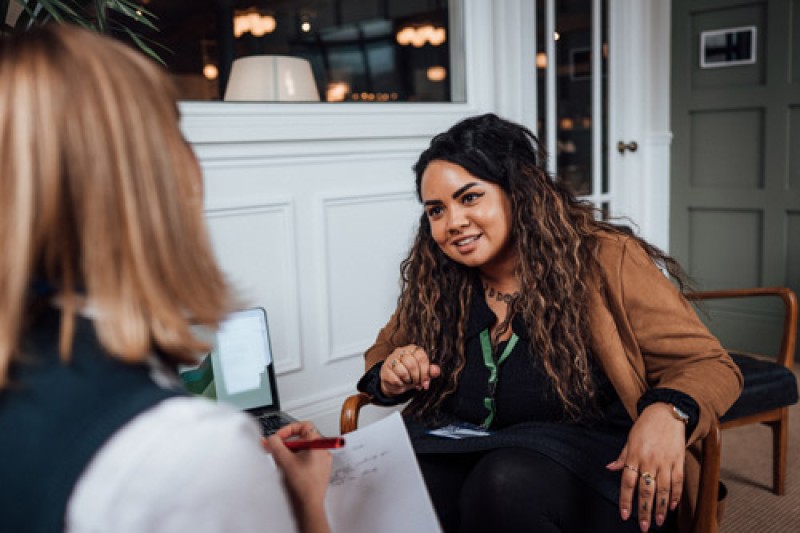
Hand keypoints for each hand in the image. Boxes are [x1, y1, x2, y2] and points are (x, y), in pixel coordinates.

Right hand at [263, 421, 331, 532]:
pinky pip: (306, 460)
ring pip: (303, 450)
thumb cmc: (302, 484)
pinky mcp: (319, 471)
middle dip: (286, 444)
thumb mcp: (284, 460)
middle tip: (275, 450)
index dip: (289, 429)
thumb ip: (275, 445)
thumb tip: (271, 438)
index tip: (279, 437)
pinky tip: (288, 471)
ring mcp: (322, 461)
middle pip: (302, 439)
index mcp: (318, 444)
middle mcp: (323, 451)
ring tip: (281, 463)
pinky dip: (296, 462)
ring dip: (290, 453)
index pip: (304, 426)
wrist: (309, 505)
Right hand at [380, 344, 440, 395]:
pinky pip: (394, 379)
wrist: (394, 382)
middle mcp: (401, 351)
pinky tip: (401, 383)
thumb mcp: (422, 373)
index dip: (425, 371)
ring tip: (409, 382)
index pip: (421, 357)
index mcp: (412, 349)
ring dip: (408, 381)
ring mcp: (391, 359)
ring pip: (402, 371)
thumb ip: (430, 371)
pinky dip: (400, 384)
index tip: (425, 381)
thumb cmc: (410, 375)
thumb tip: (436, 371)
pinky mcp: (385, 369)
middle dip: (417, 377)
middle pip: (412, 364)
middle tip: (417, 383)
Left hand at [606, 403, 685, 531]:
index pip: (628, 483)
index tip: (625, 515)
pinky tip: (671, 506)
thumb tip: (610, 468)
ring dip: (661, 508)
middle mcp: (649, 460)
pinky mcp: (678, 461)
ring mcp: (665, 461)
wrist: (666, 412)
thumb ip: (622, 457)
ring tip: (659, 521)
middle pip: (646, 490)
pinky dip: (675, 496)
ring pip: (663, 490)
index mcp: (634, 455)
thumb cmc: (645, 426)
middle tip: (644, 527)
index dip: (626, 501)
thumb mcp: (630, 439)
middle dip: (645, 510)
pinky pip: (677, 482)